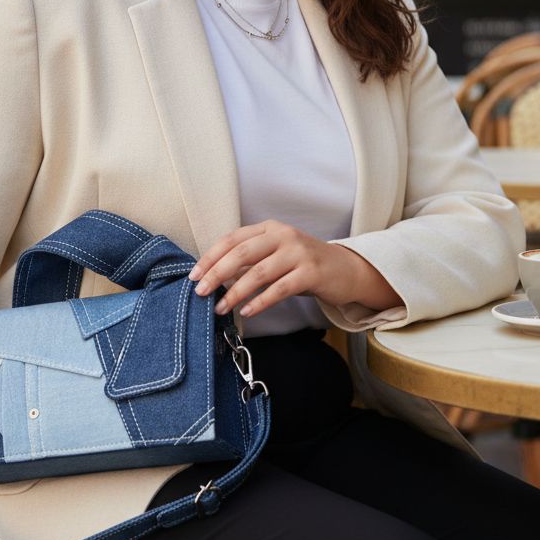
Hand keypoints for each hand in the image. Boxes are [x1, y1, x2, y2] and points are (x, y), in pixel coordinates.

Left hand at [188, 221, 402, 320]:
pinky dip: (260, 301)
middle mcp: (283, 236)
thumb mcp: (275, 254)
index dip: (210, 256)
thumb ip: (250, 260)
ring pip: (258, 272)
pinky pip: (279, 289)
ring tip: (220, 307)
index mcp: (269, 228)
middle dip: (216, 273)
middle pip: (241, 253)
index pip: (232, 239)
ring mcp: (298, 253)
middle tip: (200, 291)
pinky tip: (247, 312)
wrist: (345, 269)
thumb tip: (214, 276)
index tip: (194, 275)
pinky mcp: (311, 273)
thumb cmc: (303, 264)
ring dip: (235, 292)